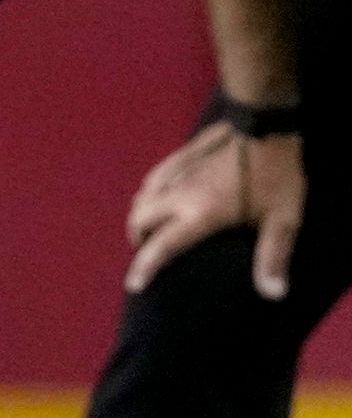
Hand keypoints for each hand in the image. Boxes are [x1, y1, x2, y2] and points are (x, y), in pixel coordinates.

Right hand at [126, 122, 306, 297]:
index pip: (162, 245)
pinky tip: (161, 196)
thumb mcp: (283, 218)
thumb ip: (273, 255)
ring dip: (140, 215)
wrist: (265, 123)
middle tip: (148, 252)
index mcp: (200, 212)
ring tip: (152, 227)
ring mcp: (176, 172)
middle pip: (140, 218)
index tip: (134, 285)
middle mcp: (180, 194)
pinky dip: (149, 194)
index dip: (145, 267)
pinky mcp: (180, 156)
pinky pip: (152, 179)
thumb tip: (274, 294)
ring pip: (142, 196)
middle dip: (138, 237)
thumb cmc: (277, 173)